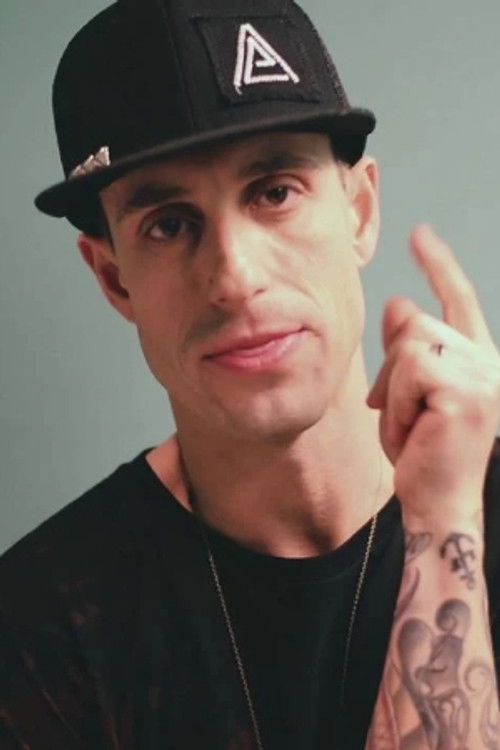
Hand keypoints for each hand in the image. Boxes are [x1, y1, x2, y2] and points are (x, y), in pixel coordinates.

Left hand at [367, 224, 499, 523]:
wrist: (437, 502)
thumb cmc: (423, 453)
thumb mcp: (407, 394)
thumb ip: (405, 348)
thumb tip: (398, 300)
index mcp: (477, 360)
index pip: (457, 300)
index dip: (438, 265)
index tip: (419, 235)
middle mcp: (488, 361)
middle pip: (415, 323)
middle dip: (391, 367)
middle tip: (396, 412)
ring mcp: (482, 374)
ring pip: (409, 346)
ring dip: (394, 392)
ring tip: (410, 425)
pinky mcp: (466, 390)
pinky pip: (408, 372)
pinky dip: (398, 405)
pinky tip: (413, 432)